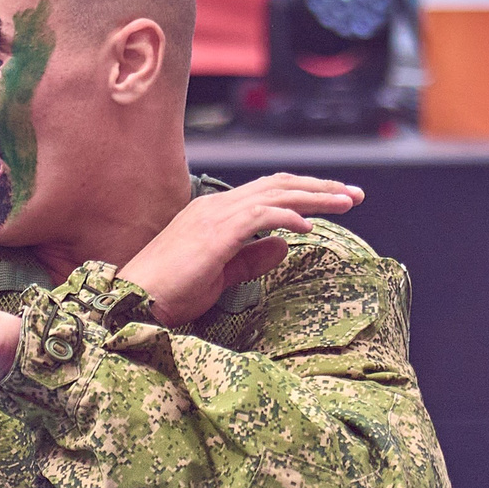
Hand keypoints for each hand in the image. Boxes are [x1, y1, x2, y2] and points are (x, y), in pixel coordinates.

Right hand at [118, 175, 361, 325]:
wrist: (135, 302)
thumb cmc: (169, 294)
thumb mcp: (220, 276)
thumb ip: (250, 259)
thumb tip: (284, 246)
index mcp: (214, 214)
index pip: (267, 193)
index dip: (303, 194)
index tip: (335, 201)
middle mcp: (216, 207)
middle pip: (278, 185)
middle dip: (319, 188)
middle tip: (353, 194)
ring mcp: (215, 217)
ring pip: (275, 194)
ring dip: (314, 196)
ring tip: (345, 201)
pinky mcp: (215, 233)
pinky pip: (261, 216)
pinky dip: (289, 216)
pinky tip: (310, 226)